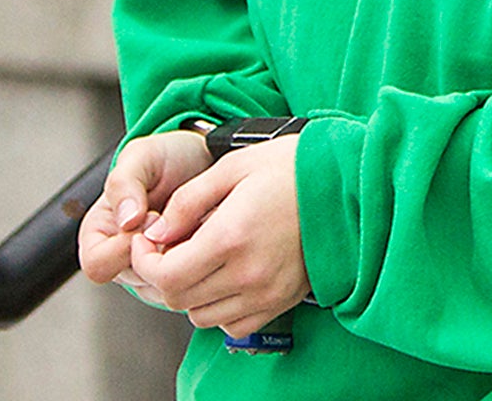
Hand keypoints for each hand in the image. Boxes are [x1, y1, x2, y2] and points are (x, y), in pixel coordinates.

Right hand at [79, 129, 211, 293]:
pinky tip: (208, 232)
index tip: (151, 219)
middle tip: (179, 221)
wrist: (204, 158)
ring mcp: (153, 268)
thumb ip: (125, 183)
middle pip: (134, 279)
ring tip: (196, 222)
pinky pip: (192, 281)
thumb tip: (126, 220)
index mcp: (100, 233)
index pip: (97, 264)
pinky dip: (203, 259)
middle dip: (161, 252)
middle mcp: (122, 257)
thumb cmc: (167, 158)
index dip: (122, 247)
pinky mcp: (184, 272)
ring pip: (164, 286)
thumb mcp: (142, 156)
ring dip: (185, 256)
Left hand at [129, 136, 310, 338]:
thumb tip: (156, 233)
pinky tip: (226, 276)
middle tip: (170, 247)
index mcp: (231, 237)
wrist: (347, 183)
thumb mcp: (232, 167)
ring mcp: (267, 292)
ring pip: (202, 316)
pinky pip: (234, 324)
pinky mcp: (281, 301)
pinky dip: (220, 308)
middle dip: (163, 274)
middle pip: (179, 299)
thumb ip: (187, 202)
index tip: (148, 240)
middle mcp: (248, 273)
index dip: (144, 261)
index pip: (166, 276)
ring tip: (200, 258)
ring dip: (190, 292)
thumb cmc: (292, 167)